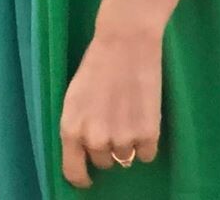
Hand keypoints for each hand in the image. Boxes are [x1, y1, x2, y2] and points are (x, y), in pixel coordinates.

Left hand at [58, 24, 161, 188]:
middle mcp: (95, 140)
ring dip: (127, 141)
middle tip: (112, 118)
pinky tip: (142, 115)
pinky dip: (146, 141)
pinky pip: (147, 154)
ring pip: (126, 158)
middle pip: (103, 163)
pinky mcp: (148, 135)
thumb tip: (84, 152)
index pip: (74, 172)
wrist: (125, 42)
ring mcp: (122, 139)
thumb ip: (78, 126)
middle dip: (107, 147)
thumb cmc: (96, 64)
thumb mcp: (75, 96)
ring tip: (127, 110)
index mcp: (71, 129)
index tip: (87, 177)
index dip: (81, 177)